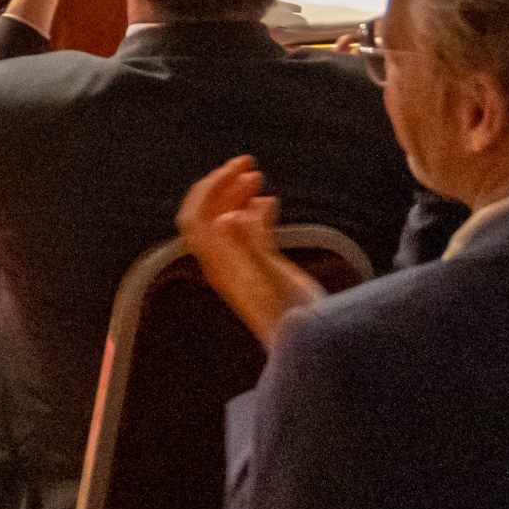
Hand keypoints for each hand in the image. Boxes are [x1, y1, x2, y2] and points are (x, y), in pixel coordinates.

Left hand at [178, 158, 327, 345]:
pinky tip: (270, 201)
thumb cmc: (291, 317)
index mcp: (219, 262)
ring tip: (258, 175)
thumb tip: (227, 216)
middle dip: (224, 185)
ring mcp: (243, 266)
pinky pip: (250, 233)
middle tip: (249, 162)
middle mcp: (225, 263)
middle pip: (211, 214)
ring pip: (230, 221)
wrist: (311, 346)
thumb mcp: (271, 278)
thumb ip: (250, 246)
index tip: (235, 168)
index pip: (197, 217)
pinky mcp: (263, 270)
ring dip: (239, 195)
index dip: (210, 188)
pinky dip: (256, 212)